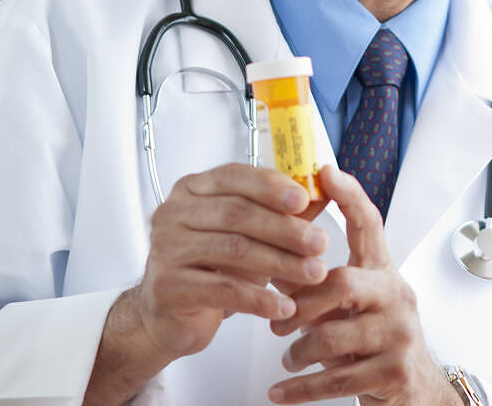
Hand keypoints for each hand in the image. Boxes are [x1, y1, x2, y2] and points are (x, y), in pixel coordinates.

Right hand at [133, 162, 330, 359]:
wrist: (169, 315)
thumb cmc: (212, 267)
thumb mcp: (250, 234)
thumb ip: (283, 212)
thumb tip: (325, 191)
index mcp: (192, 188)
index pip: (234, 176)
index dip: (271, 186)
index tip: (305, 200)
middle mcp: (173, 213)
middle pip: (237, 213)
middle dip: (285, 228)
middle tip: (321, 243)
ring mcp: (166, 248)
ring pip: (234, 249)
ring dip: (282, 262)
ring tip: (314, 273)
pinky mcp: (168, 286)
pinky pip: (224, 289)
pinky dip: (260, 299)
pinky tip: (285, 307)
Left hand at [267, 166, 458, 405]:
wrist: (414, 393)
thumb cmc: (373, 343)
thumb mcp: (349, 308)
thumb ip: (316, 283)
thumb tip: (267, 253)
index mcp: (382, 273)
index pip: (369, 225)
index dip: (349, 196)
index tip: (325, 173)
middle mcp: (396, 296)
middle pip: (343, 282)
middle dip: (302, 303)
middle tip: (278, 324)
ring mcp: (399, 335)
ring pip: (334, 335)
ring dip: (299, 352)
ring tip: (288, 359)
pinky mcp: (394, 372)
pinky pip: (337, 380)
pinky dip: (301, 390)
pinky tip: (281, 393)